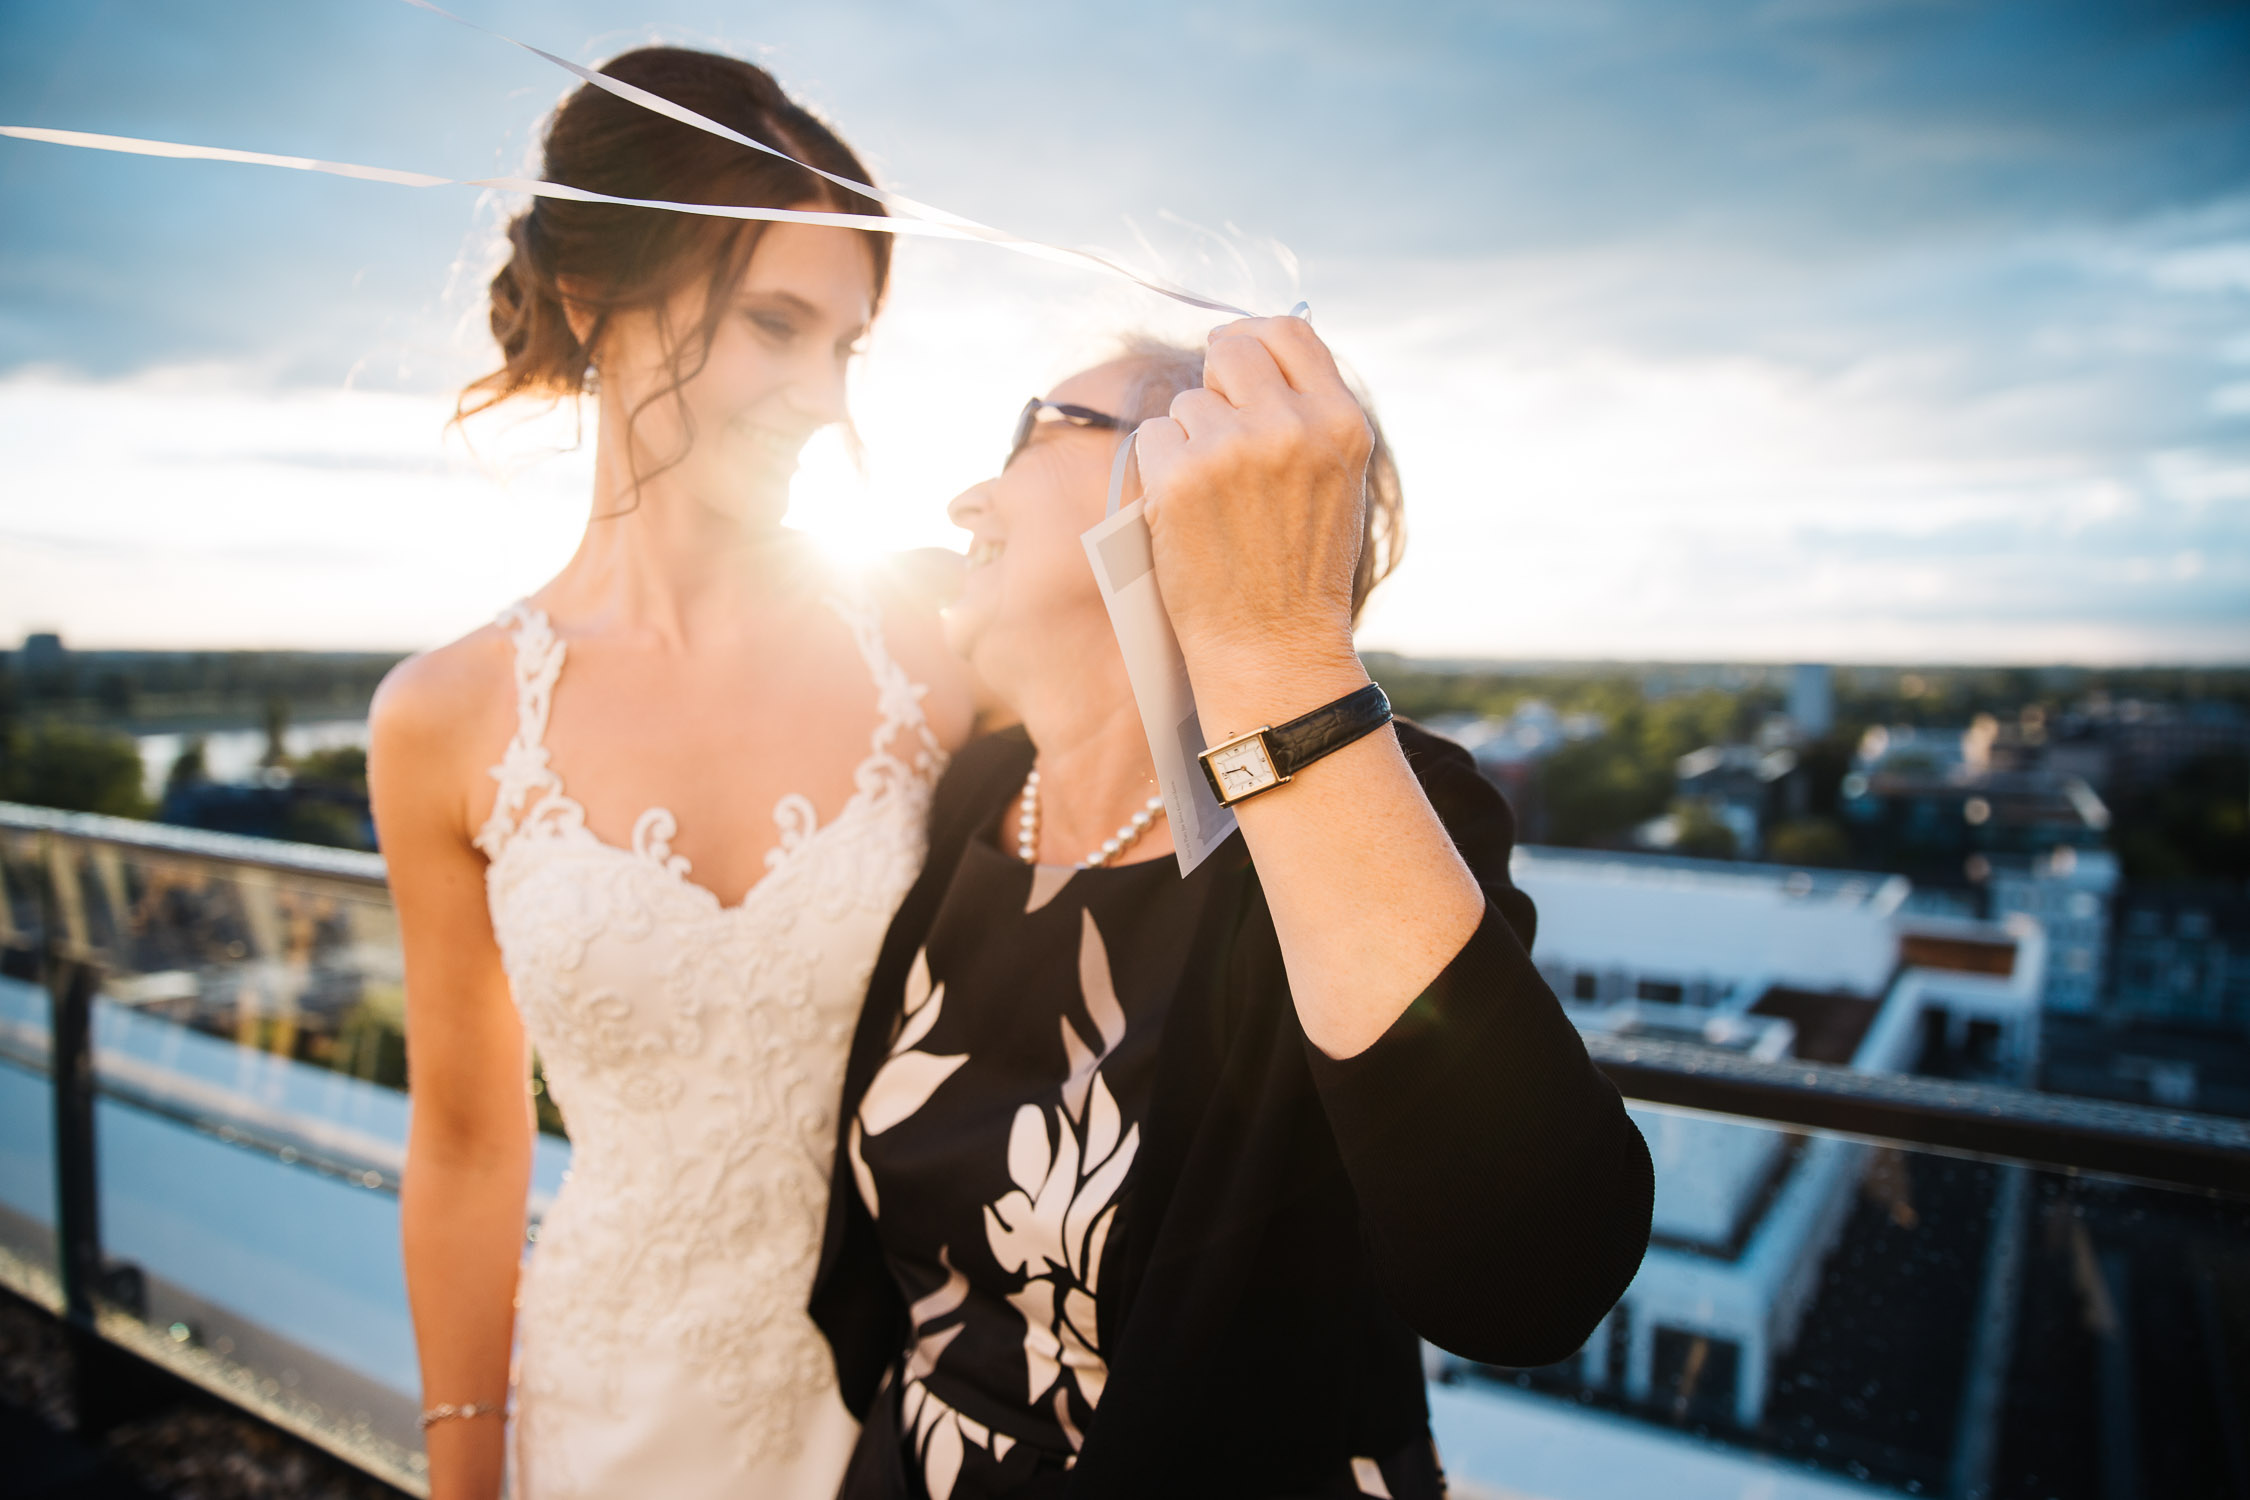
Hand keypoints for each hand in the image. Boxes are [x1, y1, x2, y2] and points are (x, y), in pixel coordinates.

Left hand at [1133, 317, 1374, 724]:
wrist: (1273, 647)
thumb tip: (1260, 353)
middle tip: (1211, 425)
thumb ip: (1310, 416)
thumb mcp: (1336, 482)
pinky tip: (1185, 510)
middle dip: (1215, 379)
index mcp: (1340, 422)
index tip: (1235, 354)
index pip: (1290, 332)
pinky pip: (1153, 436)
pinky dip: (1160, 467)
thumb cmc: (1302, 571)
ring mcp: (1232, 447)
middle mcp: (1290, 425)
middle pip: (1231, 351)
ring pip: (1188, 401)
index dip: (1254, 337)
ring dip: (1188, 437)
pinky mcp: (1180, 476)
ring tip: (1213, 497)